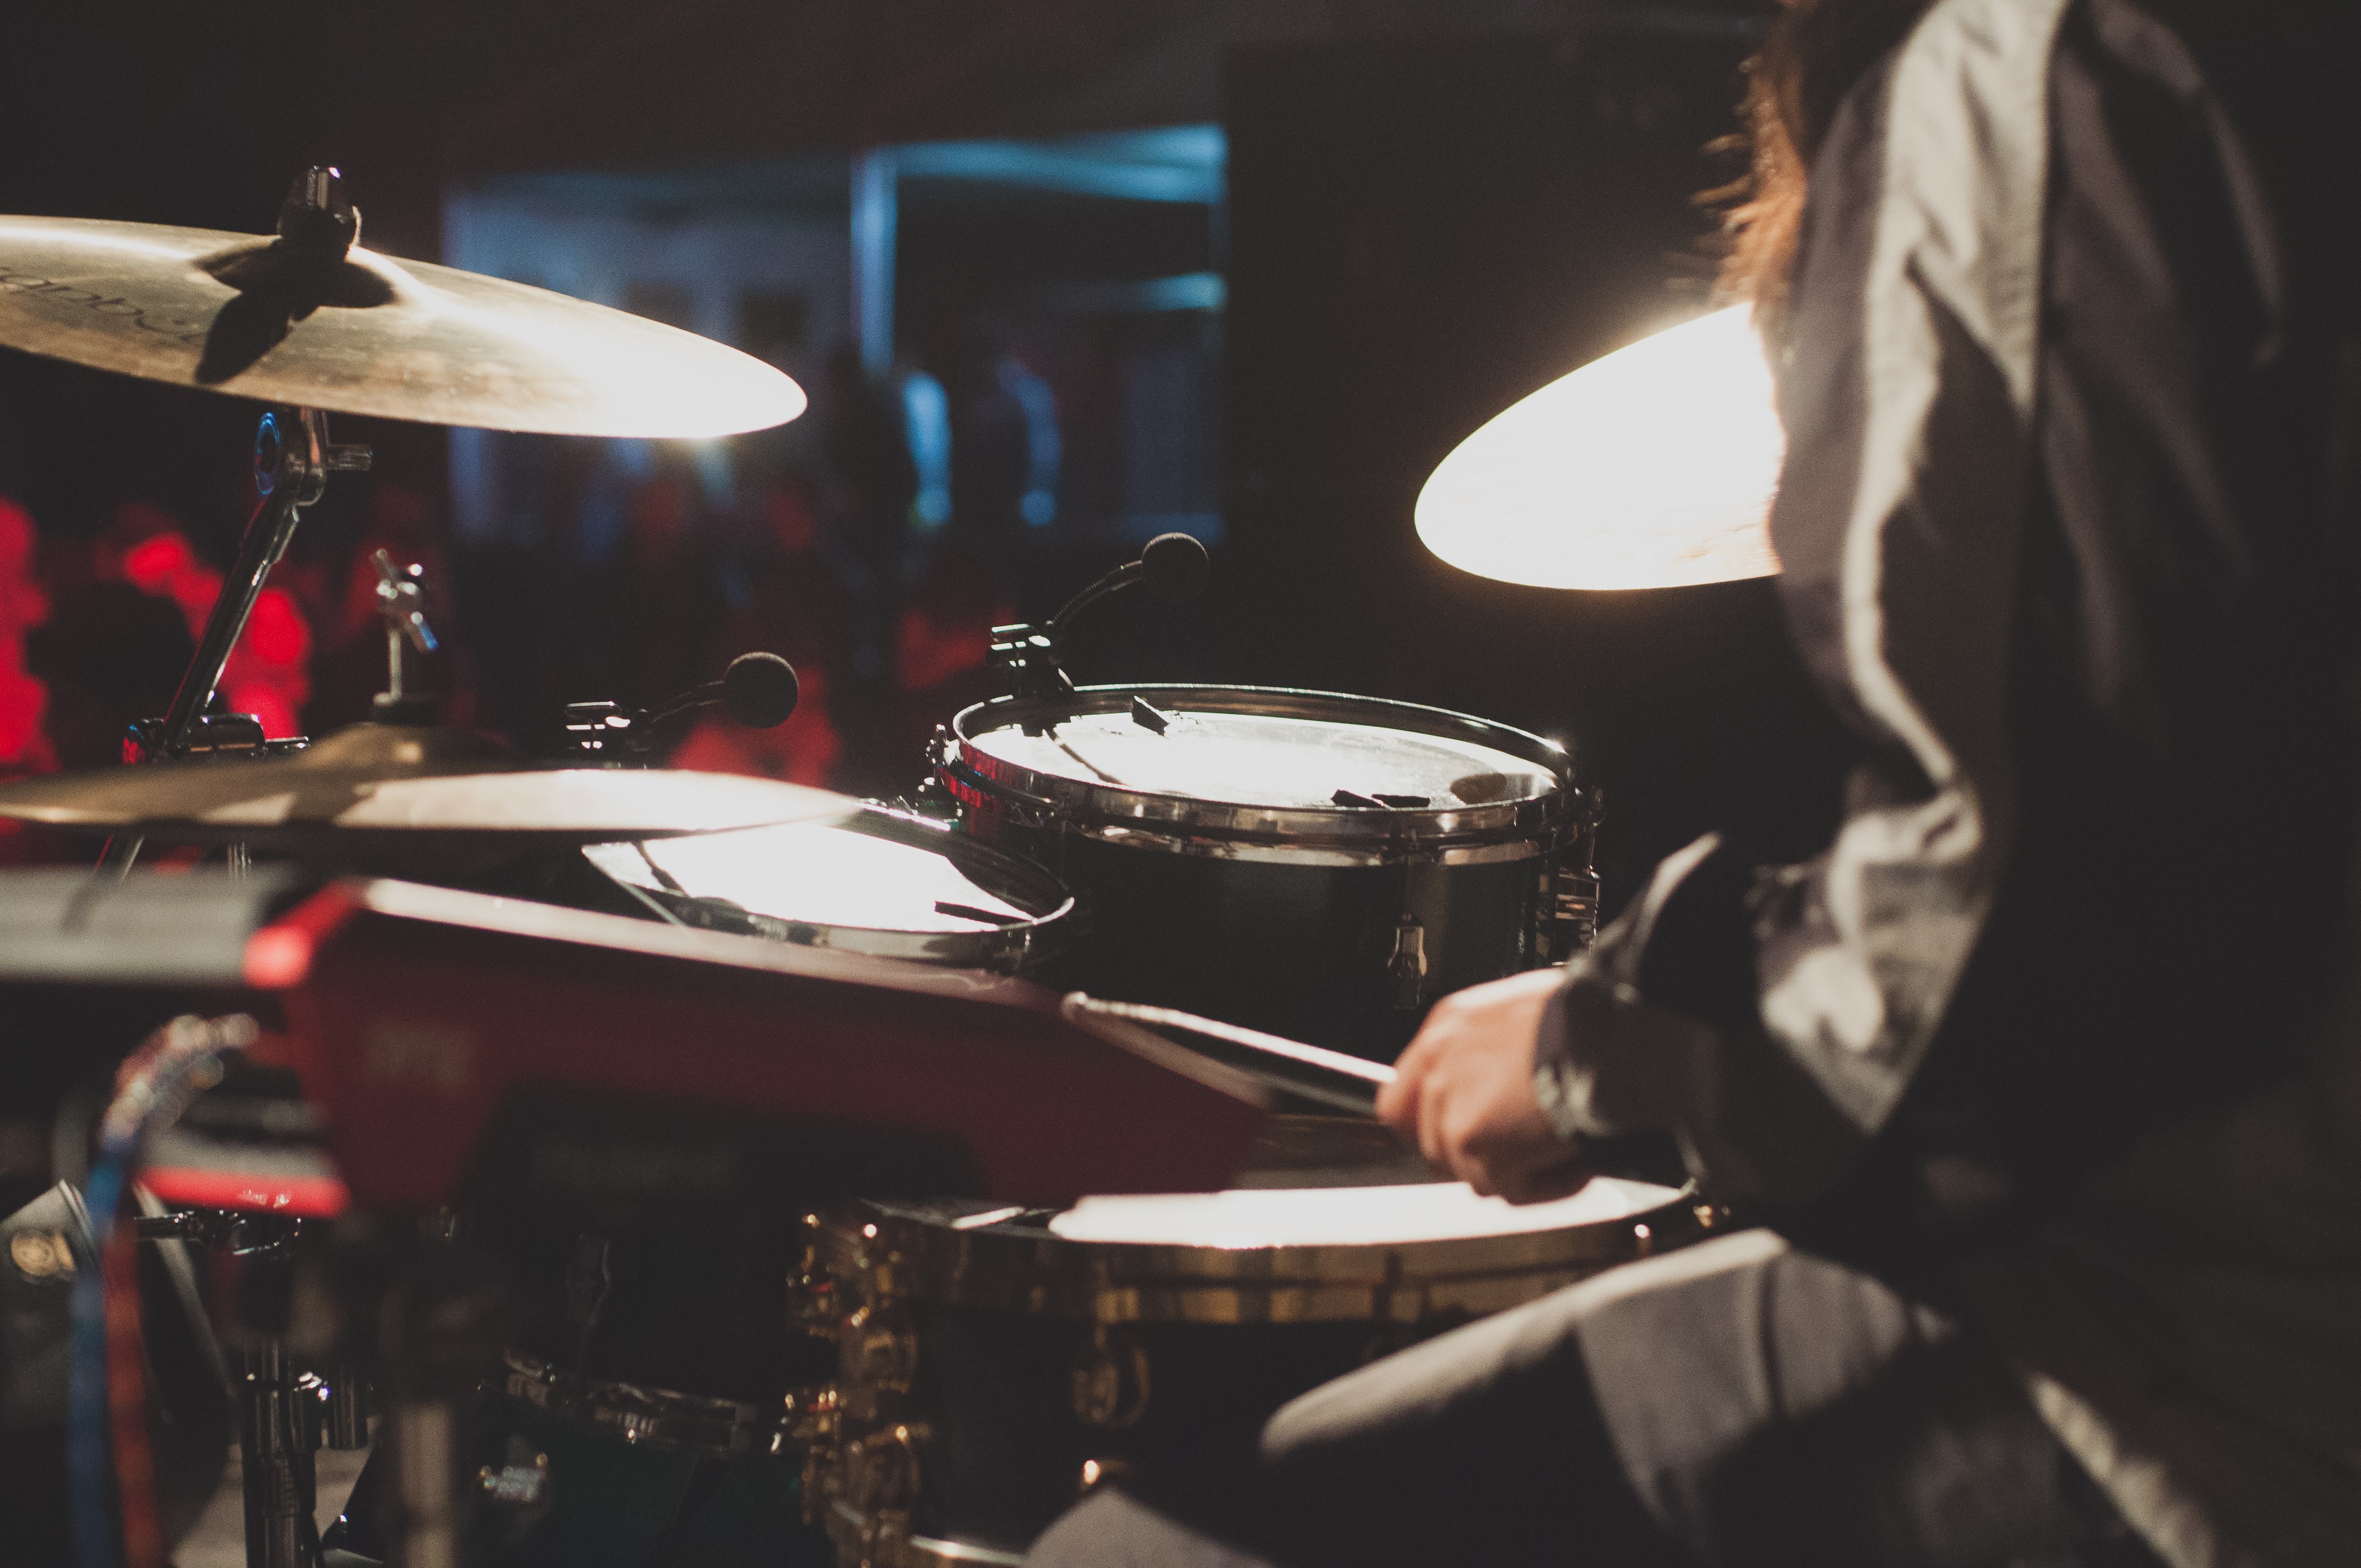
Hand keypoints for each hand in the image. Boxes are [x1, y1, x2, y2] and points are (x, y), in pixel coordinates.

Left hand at [1376, 968, 1591, 1201]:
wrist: (1606, 1035)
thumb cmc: (1583, 1018)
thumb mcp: (1520, 1014)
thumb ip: (1491, 1052)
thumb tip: (1500, 1082)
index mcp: (1448, 1029)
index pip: (1403, 1101)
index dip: (1434, 1128)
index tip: (1463, 1138)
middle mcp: (1438, 1067)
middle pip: (1432, 1145)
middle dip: (1478, 1158)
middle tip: (1523, 1152)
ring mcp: (1451, 1109)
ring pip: (1471, 1174)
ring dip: (1518, 1173)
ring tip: (1560, 1150)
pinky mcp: (1475, 1144)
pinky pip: (1509, 1190)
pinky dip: (1547, 1186)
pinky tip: (1575, 1163)